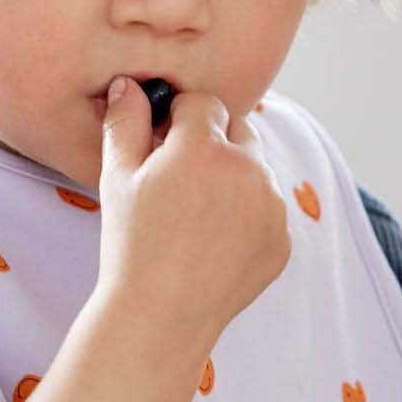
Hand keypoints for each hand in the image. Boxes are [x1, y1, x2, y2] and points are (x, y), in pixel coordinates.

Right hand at [92, 77, 291, 347]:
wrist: (160, 316)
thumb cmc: (131, 245)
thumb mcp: (118, 178)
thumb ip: (126, 122)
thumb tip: (131, 85)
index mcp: (206, 147)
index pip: (204, 103)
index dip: (180, 121)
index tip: (164, 147)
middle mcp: (249, 171)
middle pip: (239, 130)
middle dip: (214, 143)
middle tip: (182, 180)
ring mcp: (273, 208)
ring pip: (257, 170)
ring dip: (234, 179)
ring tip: (196, 217)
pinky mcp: (283, 241)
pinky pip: (268, 211)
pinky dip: (248, 217)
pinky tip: (214, 243)